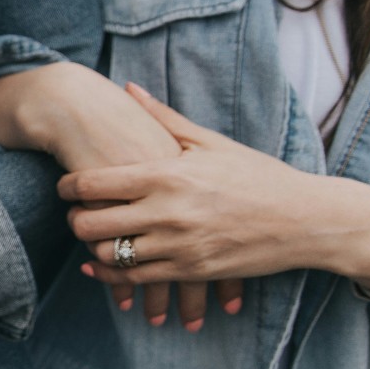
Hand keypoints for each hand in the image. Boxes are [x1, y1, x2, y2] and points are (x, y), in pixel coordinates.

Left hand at [0, 66, 238, 328]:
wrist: (306, 220)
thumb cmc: (258, 175)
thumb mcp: (211, 142)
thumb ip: (163, 118)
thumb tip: (128, 89)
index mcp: (167, 174)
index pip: (93, 183)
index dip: (67, 187)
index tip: (64, 186)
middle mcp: (167, 212)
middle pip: (91, 223)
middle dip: (74, 219)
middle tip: (75, 213)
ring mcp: (178, 246)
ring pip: (108, 254)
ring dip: (92, 246)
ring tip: (92, 235)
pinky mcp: (190, 272)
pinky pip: (134, 279)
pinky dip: (110, 275)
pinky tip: (101, 265)